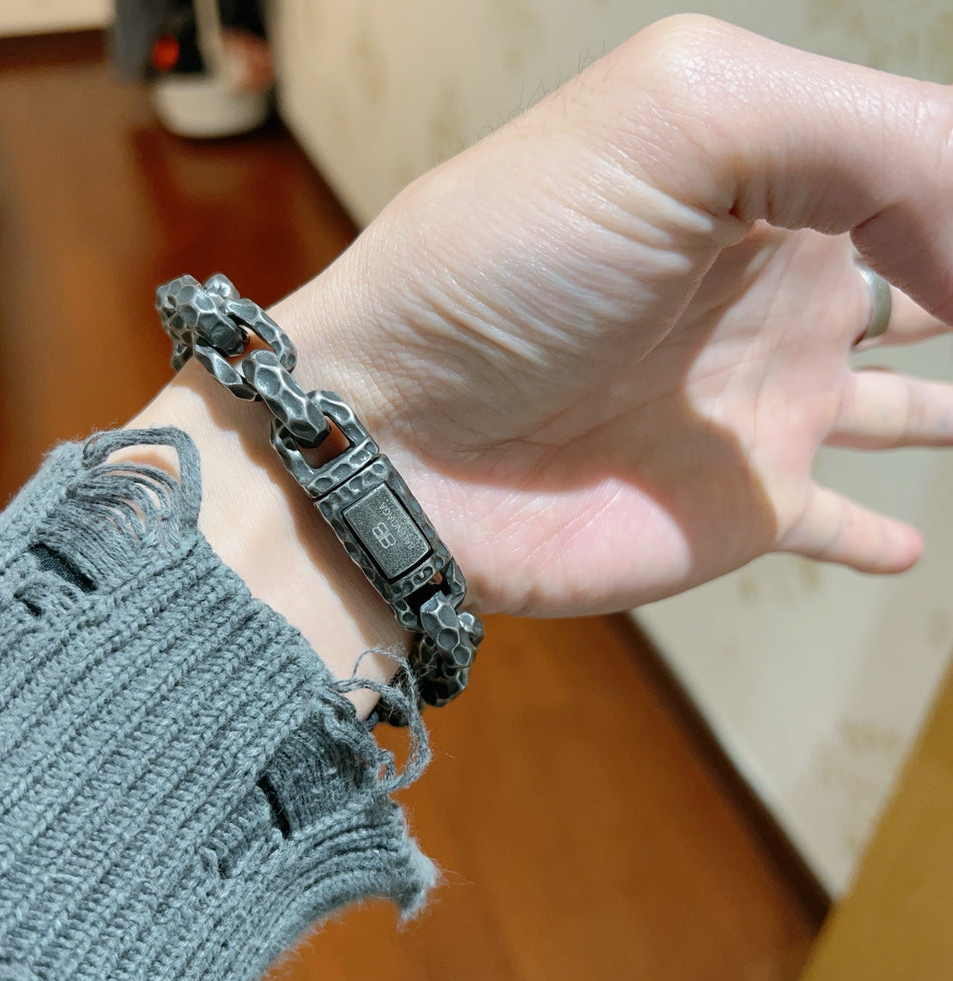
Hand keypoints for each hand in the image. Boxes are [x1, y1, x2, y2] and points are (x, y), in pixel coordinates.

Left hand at [280, 14, 952, 618]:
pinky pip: (830, 523)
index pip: (919, 163)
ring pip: (894, 405)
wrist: (397, 429)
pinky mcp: (733, 510)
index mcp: (764, 184)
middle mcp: (769, 292)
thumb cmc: (507, 267)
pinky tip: (902, 545)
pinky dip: (870, 534)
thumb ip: (868, 145)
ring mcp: (754, 408)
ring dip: (948, 410)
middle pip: (923, 280)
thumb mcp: (675, 122)